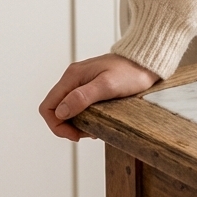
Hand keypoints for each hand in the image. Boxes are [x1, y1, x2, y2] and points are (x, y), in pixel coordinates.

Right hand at [40, 53, 159, 141]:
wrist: (148, 62)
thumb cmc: (132, 72)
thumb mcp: (108, 85)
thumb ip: (83, 97)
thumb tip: (61, 112)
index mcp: (72, 76)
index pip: (48, 107)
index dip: (57, 126)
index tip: (76, 135)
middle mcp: (73, 78)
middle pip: (56, 110)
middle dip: (68, 126)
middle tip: (88, 132)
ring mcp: (82, 82)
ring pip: (68, 109)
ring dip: (77, 123)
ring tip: (95, 127)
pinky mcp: (91, 86)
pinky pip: (79, 105)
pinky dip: (84, 116)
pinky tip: (99, 119)